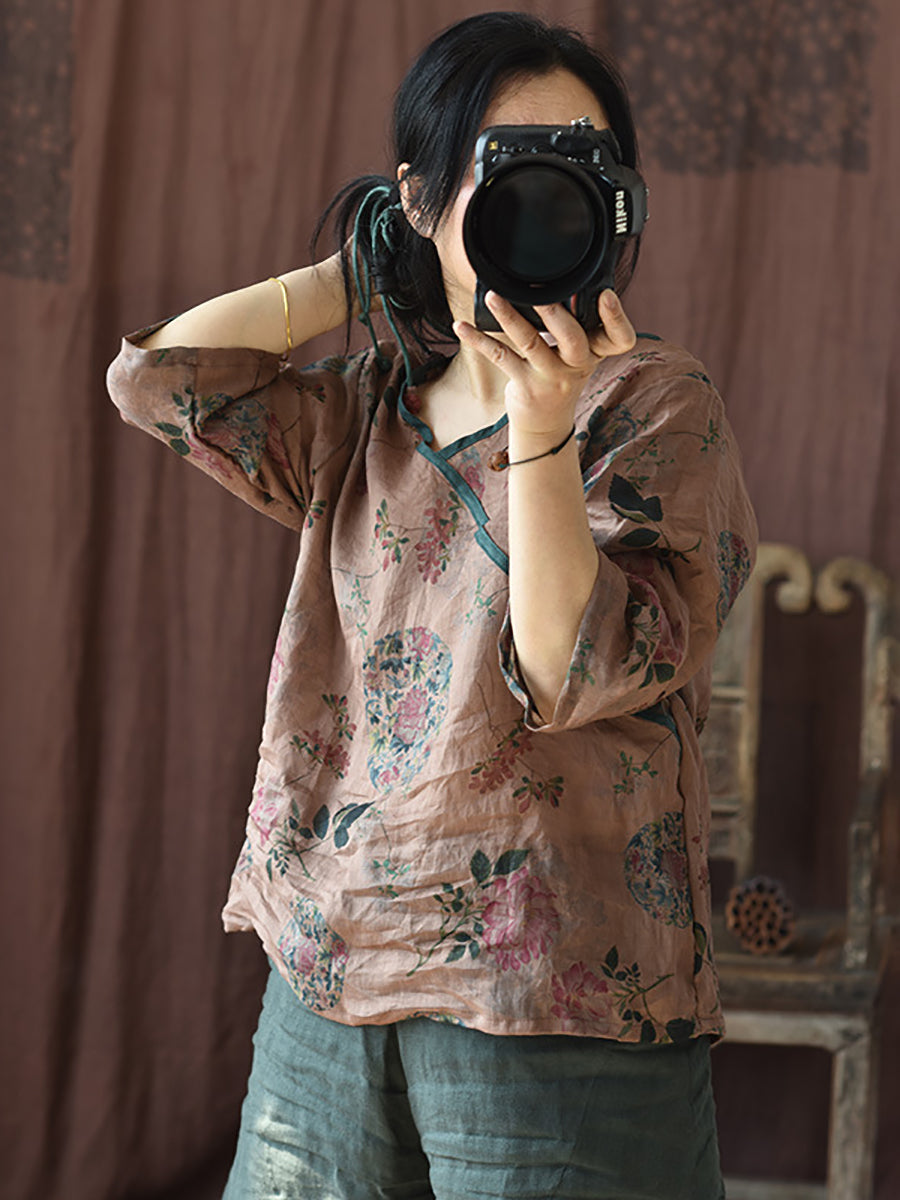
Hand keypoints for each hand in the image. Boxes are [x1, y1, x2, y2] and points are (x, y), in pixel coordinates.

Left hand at [453, 289, 635, 441]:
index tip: (606, 294)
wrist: (546, 424)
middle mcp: (577, 365)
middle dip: (556, 314)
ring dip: (509, 317)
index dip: (617, 317)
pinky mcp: (525, 386)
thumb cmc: (561, 376)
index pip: (620, 338)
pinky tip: (461, 326)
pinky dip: (478, 340)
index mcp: (596, 352)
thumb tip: (554, 279)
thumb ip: (576, 324)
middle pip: (573, 338)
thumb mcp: (579, 354)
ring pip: (530, 343)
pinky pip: (500, 358)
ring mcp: (551, 377)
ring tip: (492, 297)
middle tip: (541, 291)